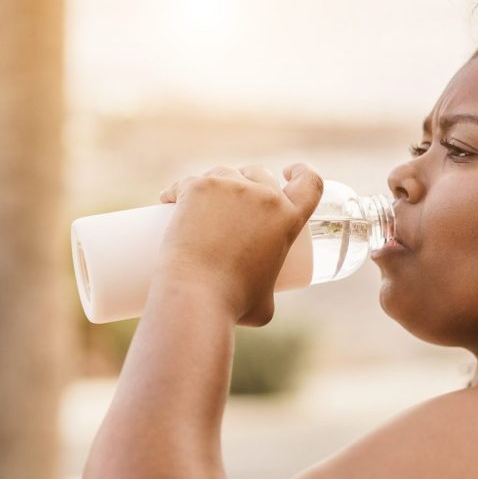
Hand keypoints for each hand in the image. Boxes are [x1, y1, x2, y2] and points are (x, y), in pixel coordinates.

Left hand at [157, 163, 322, 326]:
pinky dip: (177, 192)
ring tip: (199, 207)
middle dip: (249, 180)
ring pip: (224, 173)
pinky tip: (168, 200)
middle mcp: (263, 196)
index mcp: (288, 219)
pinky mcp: (197, 187)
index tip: (288, 173)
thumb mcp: (265, 305)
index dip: (302, 172)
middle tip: (231, 204)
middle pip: (260, 173)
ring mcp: (229, 187)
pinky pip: (188, 181)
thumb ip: (267, 294)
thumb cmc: (233, 305)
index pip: (309, 184)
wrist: (196, 295)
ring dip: (216, 183)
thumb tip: (258, 298)